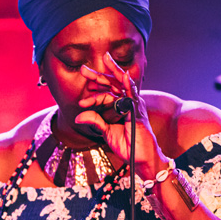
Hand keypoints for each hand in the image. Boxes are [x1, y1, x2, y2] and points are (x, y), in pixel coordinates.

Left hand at [75, 53, 165, 178]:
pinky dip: (129, 85)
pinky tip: (123, 75)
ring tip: (104, 60)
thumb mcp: (107, 132)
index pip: (106, 92)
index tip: (81, 102)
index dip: (93, 94)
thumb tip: (78, 117)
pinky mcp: (139, 112)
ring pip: (123, 84)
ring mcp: (135, 105)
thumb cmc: (129, 145)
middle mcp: (128, 102)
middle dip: (99, 75)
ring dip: (113, 71)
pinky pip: (134, 96)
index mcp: (121, 105)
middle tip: (84, 69)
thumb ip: (95, 121)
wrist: (142, 159)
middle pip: (113, 84)